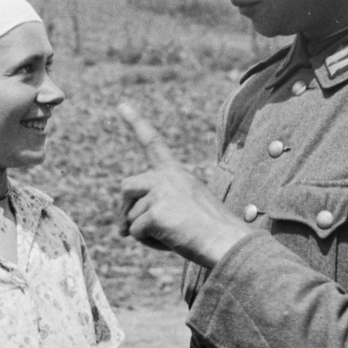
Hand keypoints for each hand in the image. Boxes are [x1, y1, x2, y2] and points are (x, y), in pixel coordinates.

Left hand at [118, 102, 251, 267]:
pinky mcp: (155, 213)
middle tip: (126, 229)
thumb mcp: (184, 206)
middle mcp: (167, 176)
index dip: (136, 122)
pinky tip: (171, 241)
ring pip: (130, 216)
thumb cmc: (209, 230)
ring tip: (172, 236)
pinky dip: (148, 242)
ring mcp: (160, 192)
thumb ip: (157, 204)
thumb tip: (121, 226)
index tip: (121, 105)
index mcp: (177, 172)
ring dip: (143, 232)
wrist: (227, 242)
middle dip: (124, 209)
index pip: (153, 143)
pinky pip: (135, 232)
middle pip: (126, 186)